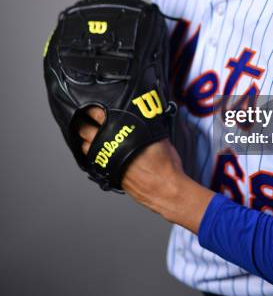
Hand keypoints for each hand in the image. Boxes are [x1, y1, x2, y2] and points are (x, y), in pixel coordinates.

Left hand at [78, 107, 213, 232]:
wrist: (165, 189)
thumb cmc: (165, 165)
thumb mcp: (159, 136)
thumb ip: (146, 125)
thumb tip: (144, 117)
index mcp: (123, 132)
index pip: (99, 115)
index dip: (93, 109)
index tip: (92, 106)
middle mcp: (111, 146)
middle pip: (85, 130)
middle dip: (83, 122)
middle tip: (84, 117)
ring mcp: (106, 160)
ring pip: (84, 147)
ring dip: (83, 139)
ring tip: (86, 132)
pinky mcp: (106, 173)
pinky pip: (91, 160)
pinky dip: (89, 153)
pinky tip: (92, 149)